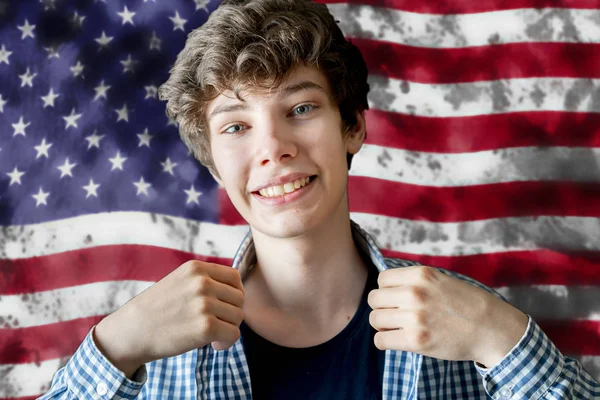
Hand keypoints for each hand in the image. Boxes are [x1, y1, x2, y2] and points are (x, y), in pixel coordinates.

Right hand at [94, 260, 244, 377]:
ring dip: (228, 328)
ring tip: (211, 334)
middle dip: (231, 313)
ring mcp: (204, 304)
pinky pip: (234, 334)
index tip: (224, 307)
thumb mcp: (179, 281)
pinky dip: (227, 342)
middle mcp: (202, 282)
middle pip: (239, 298)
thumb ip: (205, 281)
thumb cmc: (156, 310)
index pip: (234, 277)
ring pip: (238, 316)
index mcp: (196, 268)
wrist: (130, 331)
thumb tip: (238, 291)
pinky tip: (212, 344)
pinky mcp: (205, 326)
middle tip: (215, 324)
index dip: (234, 294)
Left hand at [367, 265, 527, 367]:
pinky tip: (397, 340)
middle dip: (382, 307)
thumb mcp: (439, 280)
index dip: (387, 290)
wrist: (491, 328)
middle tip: (396, 315)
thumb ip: (413, 281)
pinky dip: (385, 341)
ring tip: (398, 327)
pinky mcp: (416, 340)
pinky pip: (381, 340)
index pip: (382, 279)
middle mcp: (414, 293)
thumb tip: (383, 288)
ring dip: (383, 325)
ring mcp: (415, 317)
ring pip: (375, 319)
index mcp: (420, 275)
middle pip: (374, 299)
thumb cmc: (465, 304)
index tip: (397, 299)